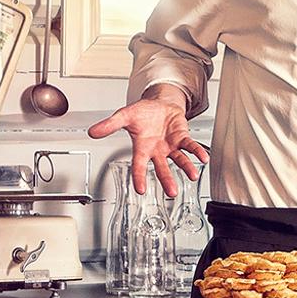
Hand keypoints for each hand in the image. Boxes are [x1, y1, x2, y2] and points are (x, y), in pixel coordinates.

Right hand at [87, 85, 208, 196]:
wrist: (158, 104)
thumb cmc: (142, 113)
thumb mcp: (124, 116)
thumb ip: (109, 125)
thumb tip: (92, 132)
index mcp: (141, 147)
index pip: (139, 164)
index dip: (139, 177)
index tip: (141, 190)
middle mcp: (157, 150)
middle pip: (162, 168)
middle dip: (167, 180)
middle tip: (172, 193)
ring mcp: (170, 146)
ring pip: (179, 160)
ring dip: (187, 167)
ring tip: (193, 175)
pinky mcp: (182, 138)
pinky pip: (190, 146)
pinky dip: (197, 151)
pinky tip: (204, 158)